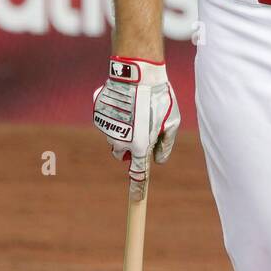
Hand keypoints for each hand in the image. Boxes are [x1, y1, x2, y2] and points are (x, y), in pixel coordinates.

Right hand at [93, 56, 180, 197]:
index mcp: (140, 146)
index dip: (138, 189)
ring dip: (122, 130)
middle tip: (141, 129)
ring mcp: (107, 128)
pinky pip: (106, 122)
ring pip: (113, 137)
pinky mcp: (98, 115)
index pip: (138, 175)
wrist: (137, 73)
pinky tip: (125, 101)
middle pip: (122, 154)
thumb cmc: (159, 97)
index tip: (137, 197)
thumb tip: (159, 160)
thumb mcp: (172, 122)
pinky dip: (114, 116)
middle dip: (130, 147)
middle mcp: (120, 141)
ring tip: (135, 109)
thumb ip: (166, 145)